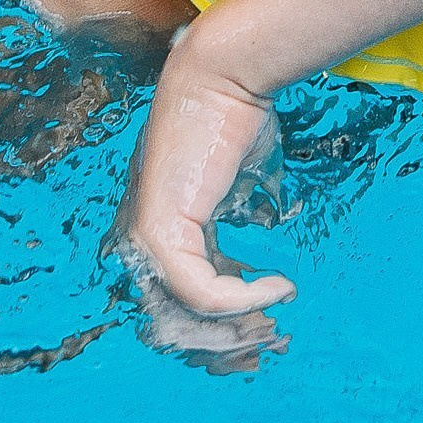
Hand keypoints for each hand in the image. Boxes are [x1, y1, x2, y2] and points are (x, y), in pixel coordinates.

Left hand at [123, 37, 295, 317]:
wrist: (224, 76)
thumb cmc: (235, 117)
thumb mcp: (243, 178)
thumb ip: (248, 210)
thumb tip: (270, 227)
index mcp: (160, 229)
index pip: (175, 300)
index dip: (220, 326)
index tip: (266, 332)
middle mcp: (142, 240)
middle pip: (173, 323)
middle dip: (226, 345)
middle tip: (272, 346)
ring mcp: (145, 238)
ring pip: (182, 316)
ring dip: (235, 331)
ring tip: (275, 328)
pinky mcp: (159, 232)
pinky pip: (200, 292)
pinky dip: (243, 300)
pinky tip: (279, 287)